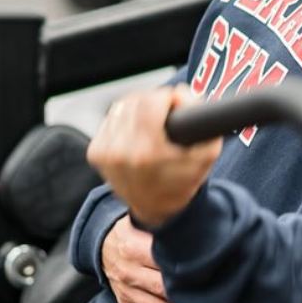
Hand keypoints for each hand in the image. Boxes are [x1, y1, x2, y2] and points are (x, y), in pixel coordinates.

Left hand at [87, 86, 221, 226]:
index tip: (176, 105)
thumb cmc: (183, 181)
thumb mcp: (207, 154)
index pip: (152, 100)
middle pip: (137, 100)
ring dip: (139, 109)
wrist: (155, 209)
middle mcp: (120, 152)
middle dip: (155, 102)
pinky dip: (125, 119)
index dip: (168, 97)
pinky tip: (137, 133)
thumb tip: (182, 93)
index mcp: (147, 153)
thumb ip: (204, 119)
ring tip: (152, 125)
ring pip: (123, 106)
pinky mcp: (95, 152)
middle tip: (167, 115)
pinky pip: (112, 118)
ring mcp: (104, 152)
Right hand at [101, 215, 200, 302]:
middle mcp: (129, 270)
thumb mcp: (142, 220)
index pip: (163, 261)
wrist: (101, 243)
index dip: (185, 270)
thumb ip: (164, 225)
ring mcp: (126, 289)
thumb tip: (195, 224)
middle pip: (160, 289)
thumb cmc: (131, 229)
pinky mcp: (124, 301)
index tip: (206, 277)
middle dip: (183, 302)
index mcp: (134, 247)